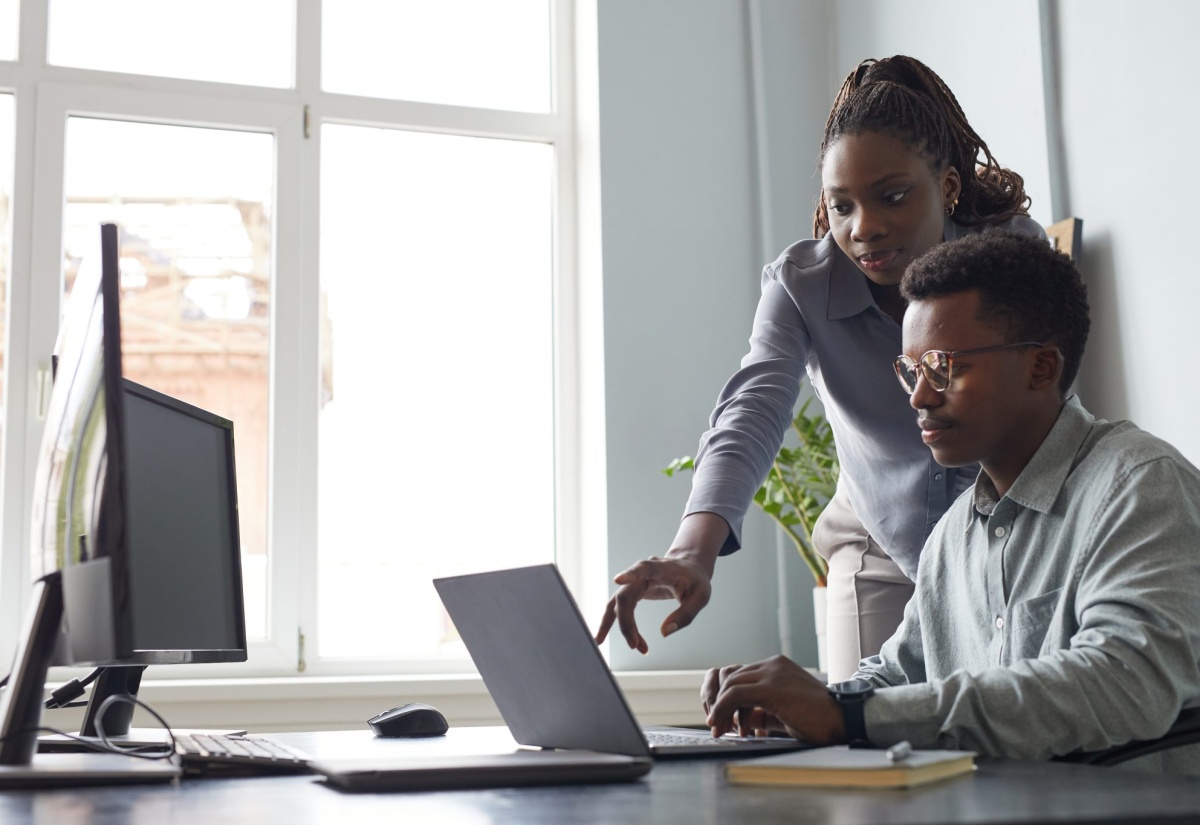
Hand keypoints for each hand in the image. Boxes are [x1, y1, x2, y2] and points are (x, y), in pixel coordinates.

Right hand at [593, 556, 712, 653]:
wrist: (689, 568)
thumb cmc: (695, 581)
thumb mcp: (701, 597)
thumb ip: (686, 614)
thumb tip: (664, 633)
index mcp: (662, 568)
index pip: (643, 568)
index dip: (630, 574)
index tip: (618, 580)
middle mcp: (643, 573)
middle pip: (625, 596)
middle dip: (627, 623)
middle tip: (636, 646)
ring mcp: (634, 582)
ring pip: (618, 604)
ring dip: (621, 626)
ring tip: (629, 647)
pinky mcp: (632, 591)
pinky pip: (619, 608)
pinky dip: (617, 624)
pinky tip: (611, 639)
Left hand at [702, 655, 845, 744]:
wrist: (843, 719)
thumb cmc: (818, 719)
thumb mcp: (784, 712)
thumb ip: (762, 710)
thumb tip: (741, 719)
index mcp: (776, 667)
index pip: (739, 676)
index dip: (726, 698)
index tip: (722, 719)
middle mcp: (772, 664)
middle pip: (731, 678)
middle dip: (720, 703)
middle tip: (717, 726)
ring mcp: (772, 672)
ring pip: (730, 685)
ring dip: (721, 709)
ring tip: (721, 729)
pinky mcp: (771, 687)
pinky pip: (735, 694)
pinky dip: (723, 709)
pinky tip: (722, 725)